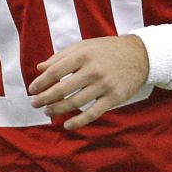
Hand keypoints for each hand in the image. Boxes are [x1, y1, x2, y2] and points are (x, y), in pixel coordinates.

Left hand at [29, 35, 149, 129]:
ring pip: (75, 102)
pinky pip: (93, 113)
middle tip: (34, 104)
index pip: (55, 71)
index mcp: (83, 54)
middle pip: (62, 89)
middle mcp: (93, 70)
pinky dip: (78, 121)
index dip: (41, 82)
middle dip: (45, 98)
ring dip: (57, 109)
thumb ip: (61, 56)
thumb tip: (39, 68)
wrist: (140, 55)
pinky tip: (67, 125)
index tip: (32, 90)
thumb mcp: (84, 46)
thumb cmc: (107, 50)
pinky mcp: (115, 97)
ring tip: (48, 111)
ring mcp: (105, 85)